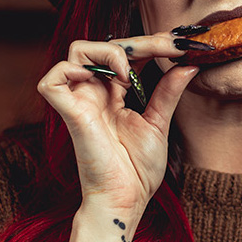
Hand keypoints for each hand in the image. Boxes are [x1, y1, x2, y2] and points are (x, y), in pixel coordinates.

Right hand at [35, 34, 199, 222]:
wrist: (126, 199)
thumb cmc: (137, 170)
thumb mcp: (159, 123)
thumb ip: (169, 91)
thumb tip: (189, 63)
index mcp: (113, 95)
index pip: (126, 55)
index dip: (150, 44)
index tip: (181, 44)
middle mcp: (95, 93)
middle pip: (104, 45)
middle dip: (140, 41)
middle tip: (171, 46)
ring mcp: (80, 101)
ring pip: (76, 51)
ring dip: (107, 50)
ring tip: (130, 72)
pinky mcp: (68, 113)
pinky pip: (53, 78)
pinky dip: (73, 69)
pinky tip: (106, 80)